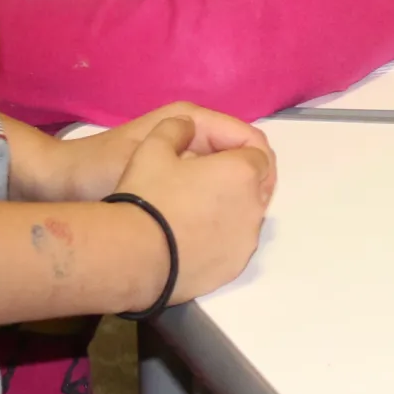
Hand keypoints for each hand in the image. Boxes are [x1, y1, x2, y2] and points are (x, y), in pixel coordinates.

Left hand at [23, 101, 272, 201]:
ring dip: (232, 195)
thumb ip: (197, 164)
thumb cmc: (100, 171)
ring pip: (226, 173)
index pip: (247, 137)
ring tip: (228, 224)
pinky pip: (207, 184)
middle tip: (245, 219)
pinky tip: (208, 225)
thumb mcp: (151, 162)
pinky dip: (213, 201)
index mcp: (191, 119)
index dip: (260, 167)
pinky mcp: (174, 173)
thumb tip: (242, 174)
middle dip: (248, 184)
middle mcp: (192, 131)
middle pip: (240, 155)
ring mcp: (183, 152)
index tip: (259, 201)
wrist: (60, 184)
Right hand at [109, 108, 277, 305]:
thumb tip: (187, 125)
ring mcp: (246, 241)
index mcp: (242, 172)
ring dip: (232, 208)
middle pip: (258, 185)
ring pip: (248, 217)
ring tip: (198, 209)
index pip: (257, 152)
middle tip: (208, 178)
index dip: (237, 148)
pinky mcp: (234, 268)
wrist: (135, 256)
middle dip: (240, 178)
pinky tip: (196, 238)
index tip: (214, 153)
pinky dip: (223, 238)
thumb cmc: (149, 196)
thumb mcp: (153, 147)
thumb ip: (176, 127)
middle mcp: (254, 206)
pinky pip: (235, 246)